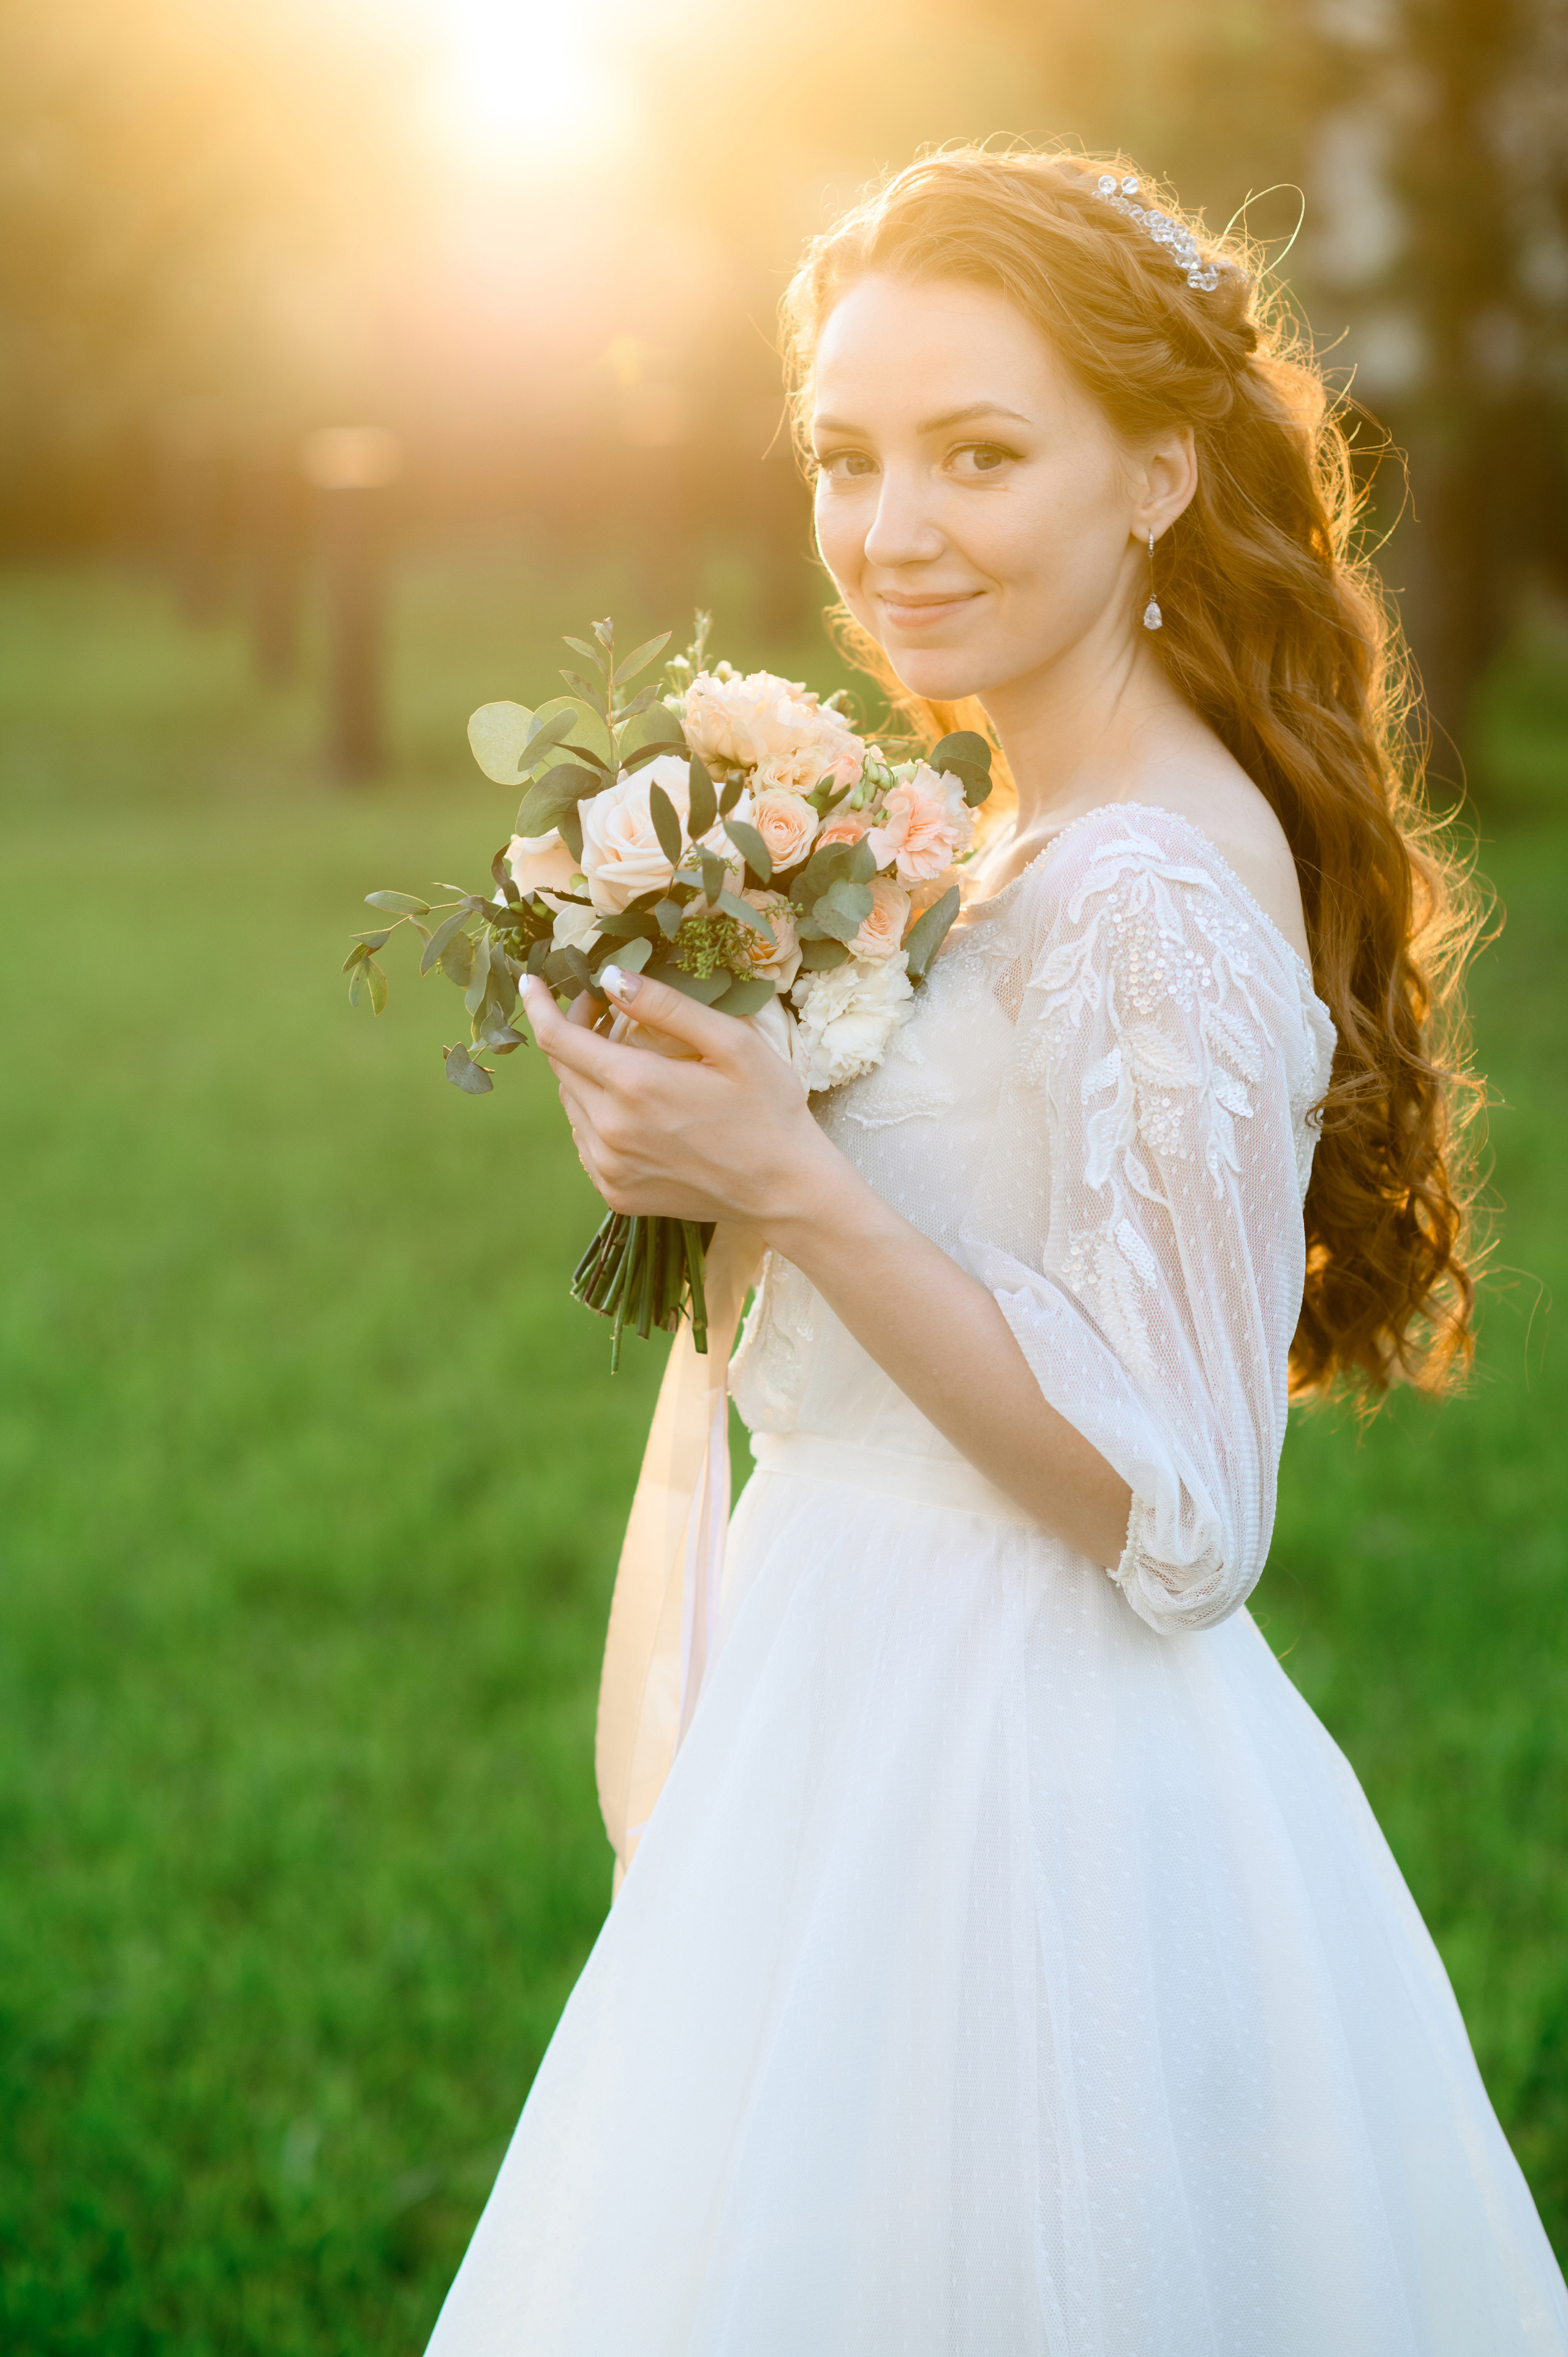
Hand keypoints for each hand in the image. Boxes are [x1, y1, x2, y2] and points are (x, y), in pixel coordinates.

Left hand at [523, 968, 833, 1230]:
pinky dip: (597, 1116)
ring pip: (572, 1104)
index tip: (533, 980)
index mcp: (634, 1084)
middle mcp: (609, 1129)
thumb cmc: (768, 1109)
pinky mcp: (616, 1193)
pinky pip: (586, 1142)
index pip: (557, 1038)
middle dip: (573, 1031)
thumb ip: (666, 1005)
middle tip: (605, 1011)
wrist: (786, 1191)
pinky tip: (635, 1109)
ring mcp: (609, 1167)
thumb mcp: (731, 1043)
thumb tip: (609, 977)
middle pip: (562, 1068)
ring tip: (628, 1061)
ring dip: (587, 1075)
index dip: (539, 1004)